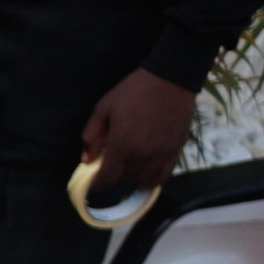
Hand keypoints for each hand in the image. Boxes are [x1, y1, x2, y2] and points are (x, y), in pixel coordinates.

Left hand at [80, 69, 195, 189]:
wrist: (170, 78)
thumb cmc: (132, 91)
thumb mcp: (103, 108)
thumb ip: (91, 136)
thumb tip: (87, 160)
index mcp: (121, 145)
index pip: (107, 177)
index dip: (98, 184)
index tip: (93, 184)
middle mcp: (142, 154)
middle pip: (124, 179)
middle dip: (113, 178)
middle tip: (109, 170)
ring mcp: (161, 153)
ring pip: (143, 179)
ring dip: (132, 179)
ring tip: (127, 172)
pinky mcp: (176, 149)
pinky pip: (164, 174)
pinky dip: (153, 180)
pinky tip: (146, 179)